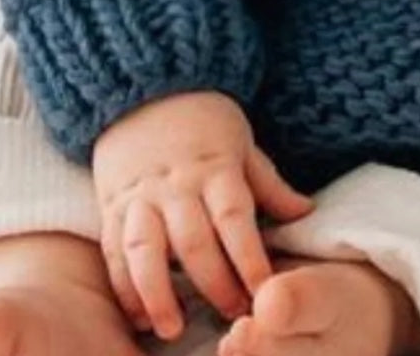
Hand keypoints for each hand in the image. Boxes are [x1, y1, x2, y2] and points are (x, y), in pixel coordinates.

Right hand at [92, 89, 313, 340]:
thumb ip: (268, 184)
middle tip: (233, 318)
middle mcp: (176, 184)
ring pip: (146, 249)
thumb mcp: (242, 143)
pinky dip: (123, 286)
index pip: (235, 219)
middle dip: (214, 285)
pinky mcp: (112, 205)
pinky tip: (135, 316)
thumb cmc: (204, 120)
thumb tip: (307, 212)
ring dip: (158, 293)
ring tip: (171, 330)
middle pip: (194, 241)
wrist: (146, 88)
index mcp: (215, 168)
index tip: (265, 292)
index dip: (250, 258)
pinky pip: (114, 250)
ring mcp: (141, 195)